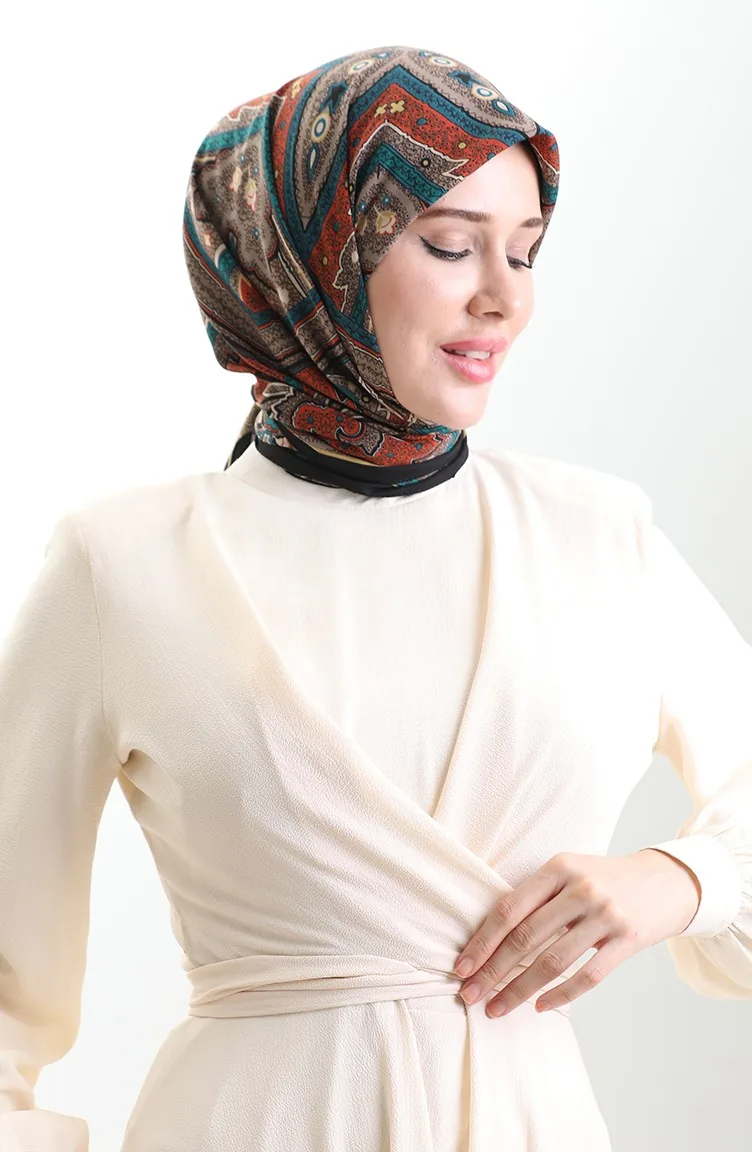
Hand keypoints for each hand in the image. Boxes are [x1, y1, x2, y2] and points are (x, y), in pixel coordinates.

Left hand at [453, 848, 701, 1016]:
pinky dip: (561, 994)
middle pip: (526, 938)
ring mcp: (606, 914)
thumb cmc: (604, 880)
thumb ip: (537, 896)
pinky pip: (588, 976)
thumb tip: (489, 940)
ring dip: (519, 990)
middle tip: (470, 994)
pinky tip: (540, 1007)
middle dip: (493, 970)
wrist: (665, 881)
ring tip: (497, 1008)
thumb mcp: (570, 873)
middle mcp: (580, 888)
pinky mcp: (628, 939)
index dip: (483, 941)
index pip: (510, 908)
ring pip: (552, 961)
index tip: (461, 966)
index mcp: (558, 867)